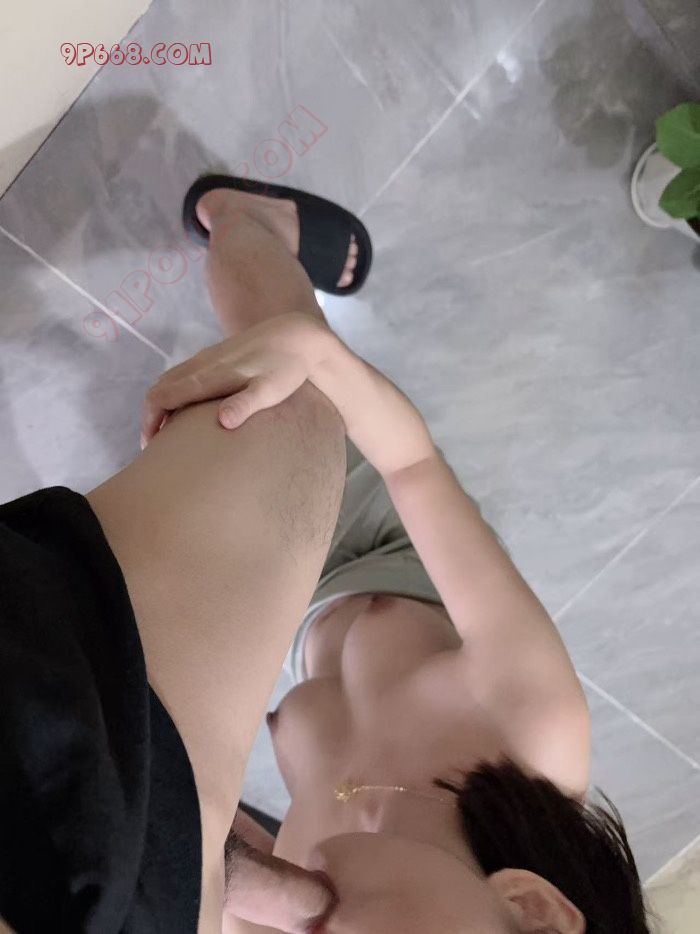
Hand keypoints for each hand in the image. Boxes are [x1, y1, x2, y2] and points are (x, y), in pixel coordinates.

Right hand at [141, 313, 331, 445]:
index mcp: (210, 375)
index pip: (163, 396)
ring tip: (166, 433)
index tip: (150, 446)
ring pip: (171, 380)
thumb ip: (246, 404)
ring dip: (162, 405)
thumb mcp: (271, 389)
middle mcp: (202, 364)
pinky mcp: (217, 356)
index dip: (151, 421)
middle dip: (151, 416)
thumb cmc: (287, 367)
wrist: (299, 334)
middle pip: (161, 388)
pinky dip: (174, 394)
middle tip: (154, 446)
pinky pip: (183, 375)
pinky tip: (187, 410)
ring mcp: (208, 357)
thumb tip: (223, 422)